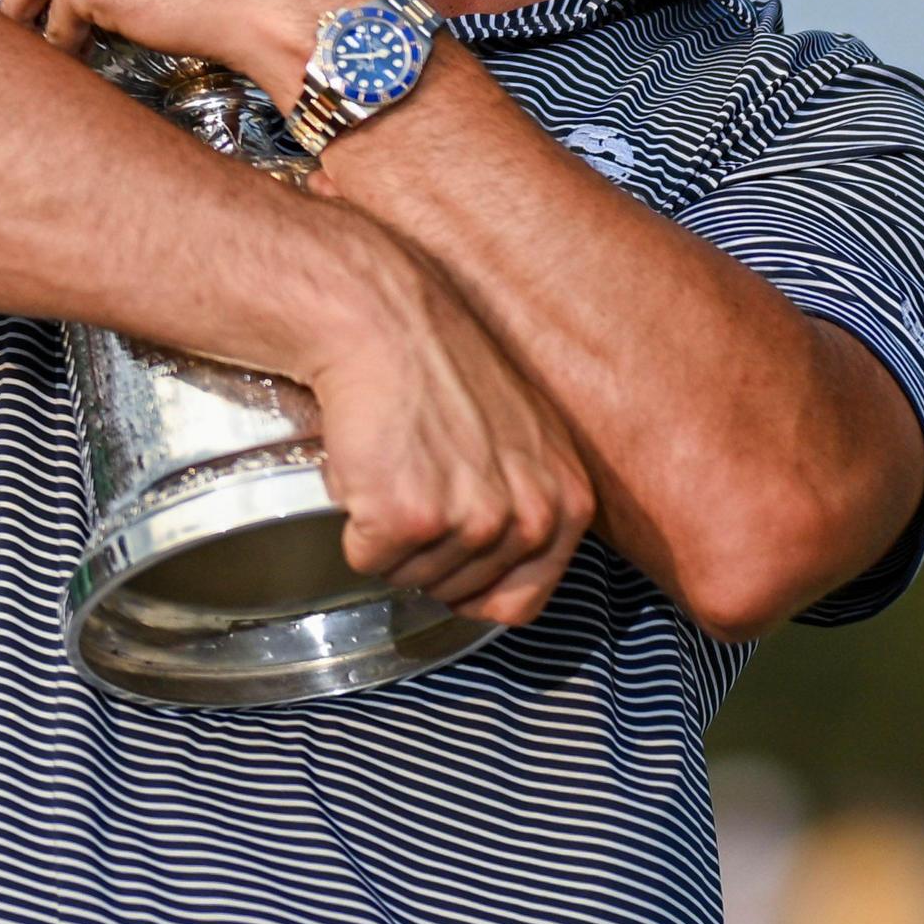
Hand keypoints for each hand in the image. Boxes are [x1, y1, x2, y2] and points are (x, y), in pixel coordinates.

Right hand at [297, 224, 594, 626]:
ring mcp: (473, 520)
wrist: (384, 321)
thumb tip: (504, 576)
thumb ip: (530, 508)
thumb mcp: (525, 440)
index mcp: (569, 504)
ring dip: (389, 532)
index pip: (522, 602)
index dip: (473, 582)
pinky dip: (354, 519)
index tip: (451, 540)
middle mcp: (531, 517)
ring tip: (398, 461)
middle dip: (426, 551)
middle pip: (460, 595)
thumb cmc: (443, 370)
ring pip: (411, 579)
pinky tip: (371, 462)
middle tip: (417, 476)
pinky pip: (368, 560)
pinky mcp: (410, 518)